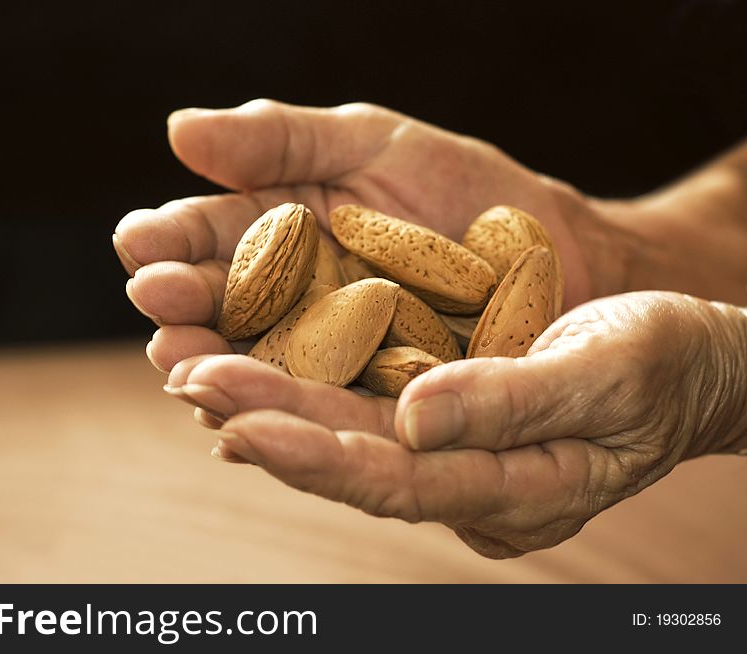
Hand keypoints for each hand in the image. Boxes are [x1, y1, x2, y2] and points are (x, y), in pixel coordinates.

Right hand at [114, 99, 626, 372]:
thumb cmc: (467, 189)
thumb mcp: (373, 144)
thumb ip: (280, 139)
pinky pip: (318, 411)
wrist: (562, 256)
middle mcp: (290, 298)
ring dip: (218, 371)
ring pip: (258, 366)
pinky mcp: (366, 402)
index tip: (140, 244)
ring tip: (188, 370)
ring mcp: (325, 354)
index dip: (171, 239)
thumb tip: (177, 129)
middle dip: (185, 309)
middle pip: (223, 307)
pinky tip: (243, 426)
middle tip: (159, 308)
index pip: (210, 233)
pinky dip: (282, 419)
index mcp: (281, 229)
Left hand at [164, 292, 746, 557]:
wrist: (688, 358)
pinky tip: (254, 362)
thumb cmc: (664, 364)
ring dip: (271, 400)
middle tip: (188, 379)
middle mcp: (468, 479)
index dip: (314, 456)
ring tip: (195, 368)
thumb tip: (418, 415)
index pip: (397, 481)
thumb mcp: (610, 375)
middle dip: (267, 422)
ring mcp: (454, 449)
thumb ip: (514, 403)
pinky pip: (364, 400)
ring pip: (347, 428)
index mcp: (515, 489)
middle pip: (352, 456)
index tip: (236, 425)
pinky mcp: (445, 412)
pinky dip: (307, 382)